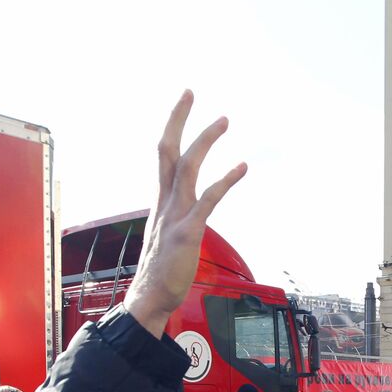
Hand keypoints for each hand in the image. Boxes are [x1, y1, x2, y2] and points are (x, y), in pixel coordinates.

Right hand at [122, 92, 246, 337]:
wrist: (149, 299)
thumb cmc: (160, 272)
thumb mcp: (166, 235)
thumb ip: (175, 216)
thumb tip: (187, 209)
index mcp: (160, 202)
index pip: (162, 155)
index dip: (172, 126)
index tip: (183, 103)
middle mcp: (164, 203)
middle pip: (166, 150)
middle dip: (177, 119)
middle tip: (191, 92)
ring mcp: (174, 216)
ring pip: (187, 168)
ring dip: (205, 140)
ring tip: (224, 120)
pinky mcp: (187, 233)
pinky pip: (207, 200)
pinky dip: (225, 180)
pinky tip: (242, 166)